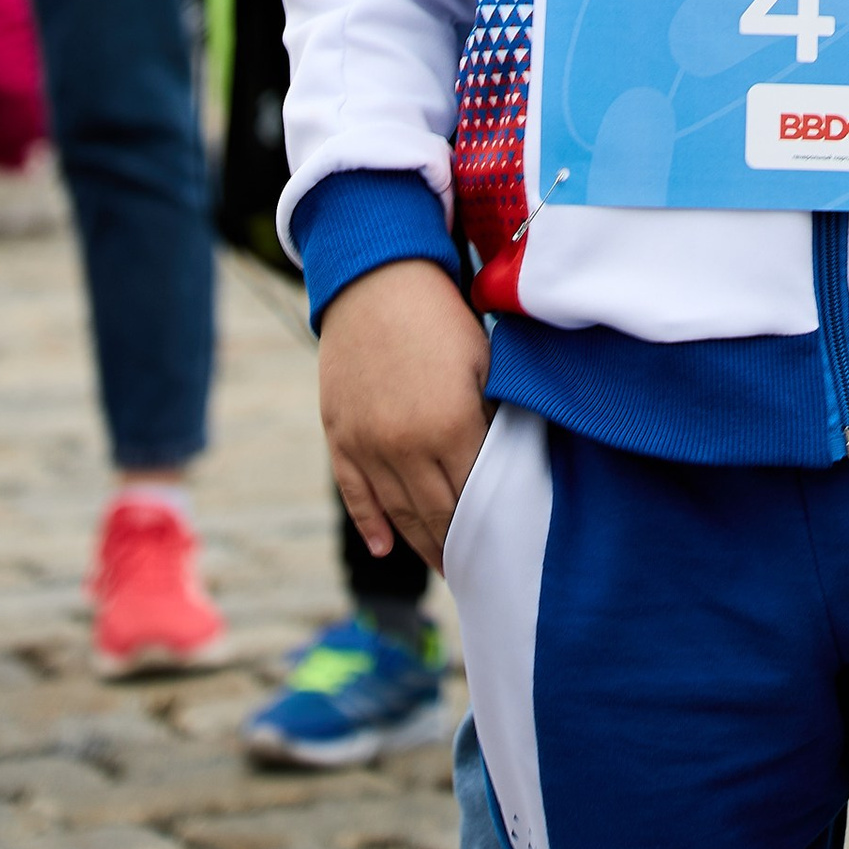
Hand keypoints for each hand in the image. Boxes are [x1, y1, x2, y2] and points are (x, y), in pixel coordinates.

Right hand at [319, 255, 491, 571]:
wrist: (377, 280)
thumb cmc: (441, 317)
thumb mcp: (482, 362)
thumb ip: (494, 418)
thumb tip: (509, 465)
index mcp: (451, 425)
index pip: (475, 497)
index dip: (491, 524)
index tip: (505, 545)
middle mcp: (406, 445)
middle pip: (436, 516)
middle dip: (459, 546)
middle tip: (478, 568)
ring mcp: (368, 445)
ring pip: (398, 514)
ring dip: (421, 544)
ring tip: (445, 564)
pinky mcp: (340, 437)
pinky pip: (355, 495)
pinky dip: (371, 525)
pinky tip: (387, 547)